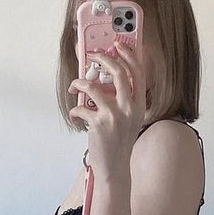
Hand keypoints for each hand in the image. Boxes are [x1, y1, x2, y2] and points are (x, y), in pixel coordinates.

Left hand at [67, 40, 147, 182]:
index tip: (118, 45)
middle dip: (103, 59)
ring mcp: (114, 116)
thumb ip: (121, 99)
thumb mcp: (127, 119)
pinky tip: (76, 115)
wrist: (115, 168)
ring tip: (75, 87)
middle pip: (119, 73)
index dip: (129, 55)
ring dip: (79, 84)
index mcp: (138, 105)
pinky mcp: (99, 124)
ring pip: (93, 88)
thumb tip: (103, 78)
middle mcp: (129, 109)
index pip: (138, 73)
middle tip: (92, 56)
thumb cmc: (118, 142)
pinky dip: (75, 110)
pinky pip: (81, 107)